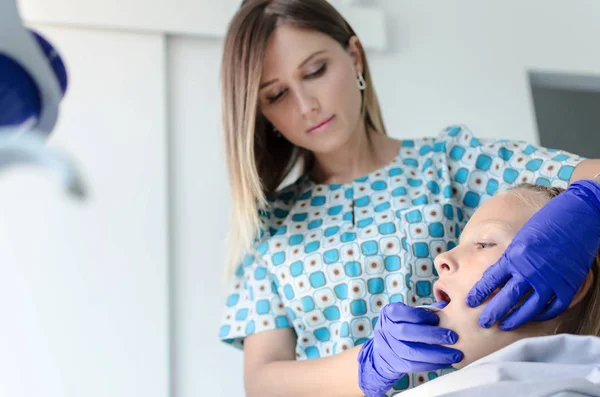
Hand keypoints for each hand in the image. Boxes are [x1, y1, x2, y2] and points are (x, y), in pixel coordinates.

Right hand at [357, 301, 462, 396]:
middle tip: (452, 337)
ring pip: (412, 352)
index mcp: (390, 313)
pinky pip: (415, 365)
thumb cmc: (403, 327)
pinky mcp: (397, 364)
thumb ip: (426, 311)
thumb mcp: (408, 315)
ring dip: (436, 354)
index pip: (404, 313)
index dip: (421, 316)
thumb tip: (446, 306)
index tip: (438, 318)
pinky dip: (432, 364)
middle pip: (407, 332)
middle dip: (432, 335)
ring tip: (455, 354)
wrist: (384, 351)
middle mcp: (387, 330)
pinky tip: (446, 362)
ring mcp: (390, 348)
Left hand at [466, 180, 599, 330]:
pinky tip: (532, 317)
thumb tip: (496, 276)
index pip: (491, 280)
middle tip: (482, 323)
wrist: (577, 218)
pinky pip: (552, 308)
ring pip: (529, 309)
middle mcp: (530, 271)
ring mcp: (550, 281)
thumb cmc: (545, 223)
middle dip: (492, 313)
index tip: (469, 302)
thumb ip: (509, 258)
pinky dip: (542, 315)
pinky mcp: (568, 287)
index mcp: (514, 257)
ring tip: (504, 326)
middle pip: (506, 299)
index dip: (479, 293)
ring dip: (515, 319)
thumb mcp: (520, 239)